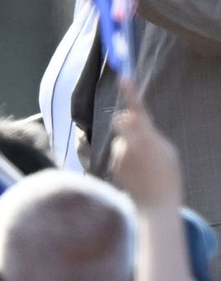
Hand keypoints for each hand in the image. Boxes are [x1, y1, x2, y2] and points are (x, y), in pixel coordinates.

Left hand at [110, 82, 182, 208]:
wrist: (156, 203)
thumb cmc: (167, 173)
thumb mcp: (165, 150)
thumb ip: (148, 134)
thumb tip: (130, 123)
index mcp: (149, 139)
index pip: (138, 111)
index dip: (131, 94)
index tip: (124, 78)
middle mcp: (130, 145)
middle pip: (124, 124)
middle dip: (128, 125)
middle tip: (138, 138)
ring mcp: (120, 156)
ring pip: (122, 142)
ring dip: (130, 148)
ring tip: (144, 166)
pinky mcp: (113, 166)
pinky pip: (119, 155)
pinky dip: (126, 160)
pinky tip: (136, 173)